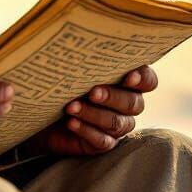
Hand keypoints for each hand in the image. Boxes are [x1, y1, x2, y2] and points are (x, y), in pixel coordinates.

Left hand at [23, 65, 158, 157]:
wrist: (42, 110)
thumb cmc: (62, 82)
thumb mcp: (72, 68)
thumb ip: (84, 60)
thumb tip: (78, 49)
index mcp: (127, 81)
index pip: (148, 80)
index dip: (143, 79)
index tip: (129, 77)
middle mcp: (127, 104)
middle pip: (134, 103)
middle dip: (112, 97)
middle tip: (92, 92)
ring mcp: (117, 126)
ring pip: (116, 123)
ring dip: (93, 114)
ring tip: (71, 107)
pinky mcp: (102, 142)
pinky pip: (103, 141)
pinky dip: (86, 130)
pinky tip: (71, 122)